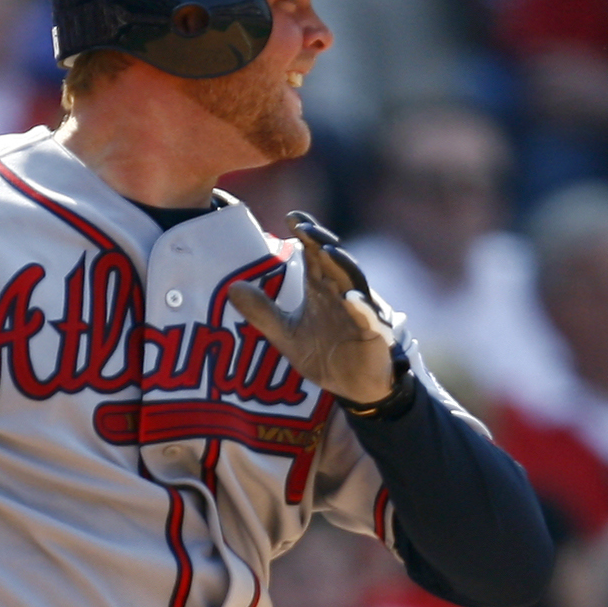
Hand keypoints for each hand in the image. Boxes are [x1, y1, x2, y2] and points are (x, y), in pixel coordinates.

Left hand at [224, 212, 397, 408]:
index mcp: (322, 289)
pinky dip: (362, 309)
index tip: (291, 218)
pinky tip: (353, 298)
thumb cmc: (325, 355)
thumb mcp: (286, 335)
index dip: (305, 235)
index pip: (314, 255)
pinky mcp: (374, 334)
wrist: (353, 388)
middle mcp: (342, 293)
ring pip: (353, 283)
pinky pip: (369, 319)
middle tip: (304, 228)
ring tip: (327, 251)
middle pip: (333, 262)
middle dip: (320, 243)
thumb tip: (232, 288)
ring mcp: (360, 312)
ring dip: (341, 266)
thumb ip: (262, 313)